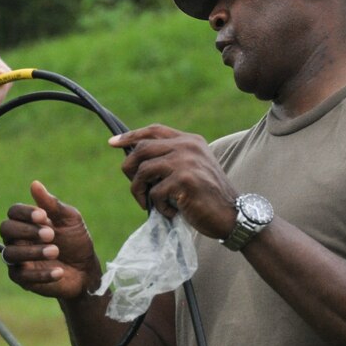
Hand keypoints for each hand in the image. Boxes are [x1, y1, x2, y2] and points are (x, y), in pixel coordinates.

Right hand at [0, 181, 100, 299]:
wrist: (86, 269)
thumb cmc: (76, 241)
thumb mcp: (69, 219)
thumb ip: (52, 204)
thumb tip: (35, 184)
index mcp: (27, 222)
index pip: (13, 212)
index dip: (25, 213)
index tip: (43, 216)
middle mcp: (18, 239)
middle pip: (6, 229)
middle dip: (26, 230)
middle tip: (51, 234)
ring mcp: (18, 259)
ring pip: (9, 253)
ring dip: (32, 252)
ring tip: (55, 251)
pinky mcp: (23, 279)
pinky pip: (22, 276)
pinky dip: (41, 273)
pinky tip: (59, 271)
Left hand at [109, 124, 237, 239]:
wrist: (233, 215)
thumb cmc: (207, 196)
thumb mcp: (191, 169)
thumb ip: (169, 159)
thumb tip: (133, 159)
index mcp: (190, 140)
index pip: (154, 130)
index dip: (131, 135)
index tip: (113, 142)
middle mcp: (188, 146)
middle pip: (142, 149)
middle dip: (129, 169)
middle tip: (136, 189)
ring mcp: (186, 162)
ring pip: (143, 171)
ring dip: (139, 191)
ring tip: (149, 204)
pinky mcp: (185, 180)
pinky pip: (155, 192)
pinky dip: (158, 207)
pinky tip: (171, 212)